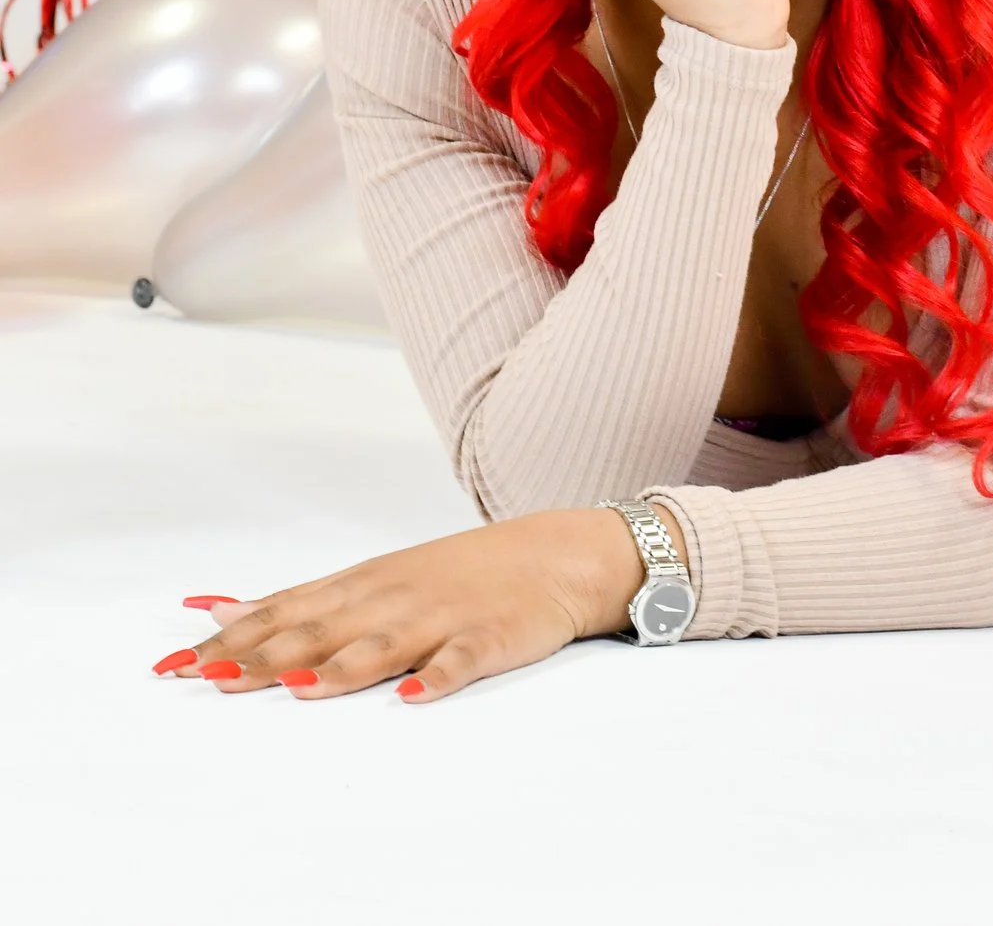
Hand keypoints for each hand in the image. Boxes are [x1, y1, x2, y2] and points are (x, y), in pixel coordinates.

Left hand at [152, 504, 674, 702]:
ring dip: (345, 666)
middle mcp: (393, 600)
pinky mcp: (490, 638)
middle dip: (269, 656)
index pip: (286, 611)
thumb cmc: (458, 574)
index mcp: (363, 586)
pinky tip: (419, 694)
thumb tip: (215, 610)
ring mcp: (443, 618)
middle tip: (217, 681)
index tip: (179, 667)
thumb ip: (298, 600)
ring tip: (305, 688)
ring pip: (387, 643)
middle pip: (324, 630)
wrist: (556, 555)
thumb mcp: (374, 577)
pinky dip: (441, 676)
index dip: (233, 639)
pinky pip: (464, 659)